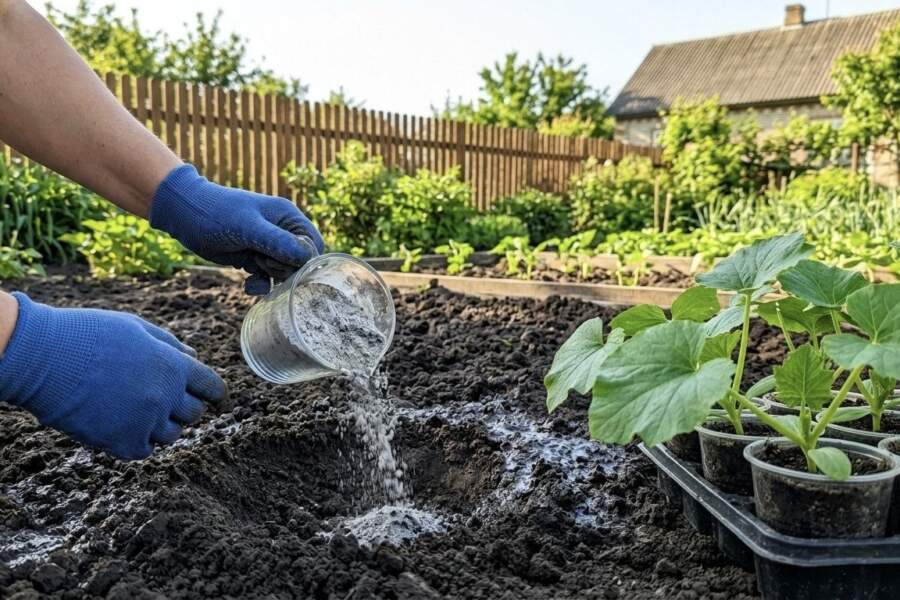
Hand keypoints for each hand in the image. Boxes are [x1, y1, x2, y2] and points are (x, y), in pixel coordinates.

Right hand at [0, 293, 227, 459]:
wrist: (43, 357)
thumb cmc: (89, 335)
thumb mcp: (136, 328)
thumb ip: (171, 345)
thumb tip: (194, 359)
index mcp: (173, 366)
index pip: (213, 387)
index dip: (216, 394)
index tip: (217, 400)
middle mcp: (165, 397)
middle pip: (194, 412)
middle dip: (184, 405)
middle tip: (164, 398)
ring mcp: (144, 422)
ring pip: (171, 434)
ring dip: (162, 424)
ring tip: (138, 409)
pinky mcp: (121, 442)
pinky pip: (146, 449)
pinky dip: (141, 441)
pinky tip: (126, 425)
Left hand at [149, 164, 324, 294]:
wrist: (184, 215)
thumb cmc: (217, 214)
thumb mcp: (249, 228)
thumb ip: (278, 242)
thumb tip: (306, 257)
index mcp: (288, 218)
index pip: (313, 245)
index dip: (305, 259)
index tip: (286, 265)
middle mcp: (281, 232)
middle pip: (299, 262)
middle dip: (284, 270)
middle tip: (262, 262)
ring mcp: (267, 246)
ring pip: (283, 273)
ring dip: (271, 278)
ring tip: (252, 269)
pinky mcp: (253, 258)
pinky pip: (267, 278)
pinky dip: (259, 285)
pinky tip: (247, 286)